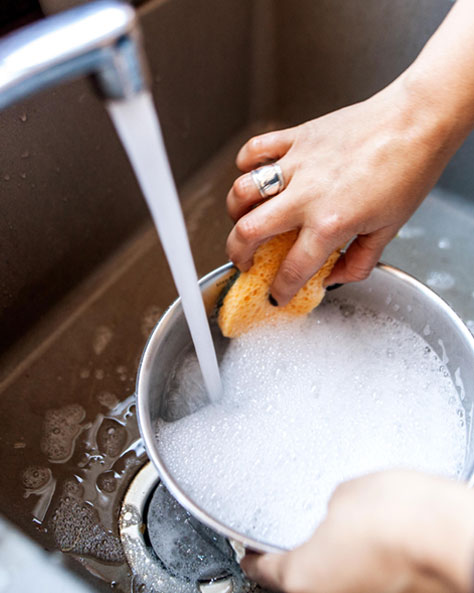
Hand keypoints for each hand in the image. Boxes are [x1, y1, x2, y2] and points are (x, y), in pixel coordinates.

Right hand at [226, 76, 464, 305]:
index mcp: (331, 223)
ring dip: (235, 213)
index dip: (280, 290)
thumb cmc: (409, 171)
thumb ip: (359, 262)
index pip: (292, 269)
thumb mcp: (390, 229)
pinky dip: (245, 165)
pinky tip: (253, 176)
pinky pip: (254, 150)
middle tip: (244, 262)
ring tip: (244, 221)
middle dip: (237, 256)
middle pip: (247, 232)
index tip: (277, 294)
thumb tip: (336, 277)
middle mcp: (306, 195)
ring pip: (242, 192)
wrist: (417, 121)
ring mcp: (297, 164)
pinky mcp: (296, 137)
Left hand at [241, 471, 473, 592]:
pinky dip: (359, 570)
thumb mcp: (343, 495)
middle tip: (296, 536)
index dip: (253, 555)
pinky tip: (371, 547)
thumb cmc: (394, 515)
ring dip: (331, 566)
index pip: (262, 572)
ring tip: (342, 537)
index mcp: (302, 578)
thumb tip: (333, 512)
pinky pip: (362, 585)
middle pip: (297, 583)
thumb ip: (326, 510)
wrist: (447, 535)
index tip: (250, 548)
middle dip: (295, 560)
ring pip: (332, 585)